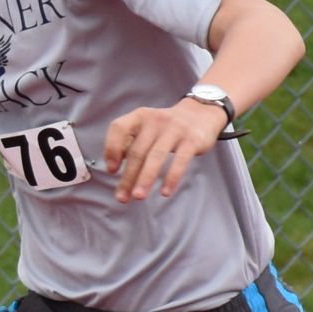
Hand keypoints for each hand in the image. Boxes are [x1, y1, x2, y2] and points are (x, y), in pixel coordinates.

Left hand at [101, 99, 225, 202]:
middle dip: (128, 177)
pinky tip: (165, 193)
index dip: (112, 149)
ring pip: (155, 157)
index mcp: (139, 117)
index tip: (111, 170)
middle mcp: (155, 121)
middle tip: (122, 198)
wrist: (201, 113)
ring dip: (145, 179)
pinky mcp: (192, 140)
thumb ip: (131, 143)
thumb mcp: (147, 126)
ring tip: (138, 197)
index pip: (119, 128)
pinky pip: (180, 161)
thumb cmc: (166, 127)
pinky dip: (171, 178)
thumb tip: (113, 167)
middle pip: (137, 151)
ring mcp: (174, 130)